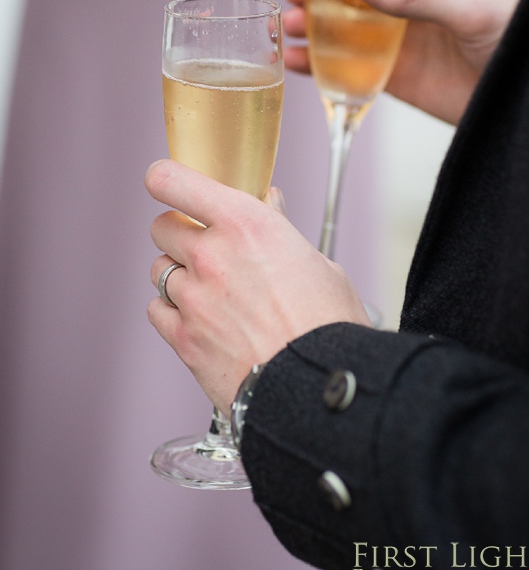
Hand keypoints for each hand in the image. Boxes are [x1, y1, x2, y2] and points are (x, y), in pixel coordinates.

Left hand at [146, 160, 369, 416]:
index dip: (167, 179)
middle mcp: (211, 255)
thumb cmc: (330, 325)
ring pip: (157, 269)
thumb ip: (281, 230)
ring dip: (176, 273)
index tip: (168, 183)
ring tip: (208, 289)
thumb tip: (268, 205)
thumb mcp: (318, 263)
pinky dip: (171, 311)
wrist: (318, 389)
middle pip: (161, 226)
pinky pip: (157, 310)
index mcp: (246, 224)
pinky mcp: (183, 338)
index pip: (175, 182)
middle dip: (179, 232)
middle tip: (204, 246)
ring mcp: (192, 298)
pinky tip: (198, 319)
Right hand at [284, 0, 517, 124]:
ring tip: (289, 26)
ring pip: (335, 20)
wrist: (515, 104)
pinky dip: (313, 61)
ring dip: (305, 19)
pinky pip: (342, 62)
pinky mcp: (385, 71)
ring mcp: (390, 34)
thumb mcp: (469, 10)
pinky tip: (295, 60)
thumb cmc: (510, 40)